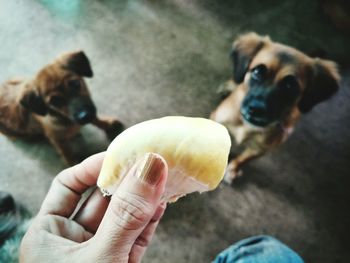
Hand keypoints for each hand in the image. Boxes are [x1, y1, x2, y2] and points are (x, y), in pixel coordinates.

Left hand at [20, 152, 167, 262]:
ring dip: (145, 197)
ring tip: (165, 177)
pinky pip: (137, 234)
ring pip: (124, 215)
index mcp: (49, 235)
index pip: (69, 184)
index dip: (95, 166)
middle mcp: (74, 240)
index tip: (124, 154)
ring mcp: (101, 251)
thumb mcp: (101, 258)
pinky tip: (164, 202)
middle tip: (153, 162)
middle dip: (128, 180)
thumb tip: (150, 166)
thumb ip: (126, 214)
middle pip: (102, 197)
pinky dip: (152, 218)